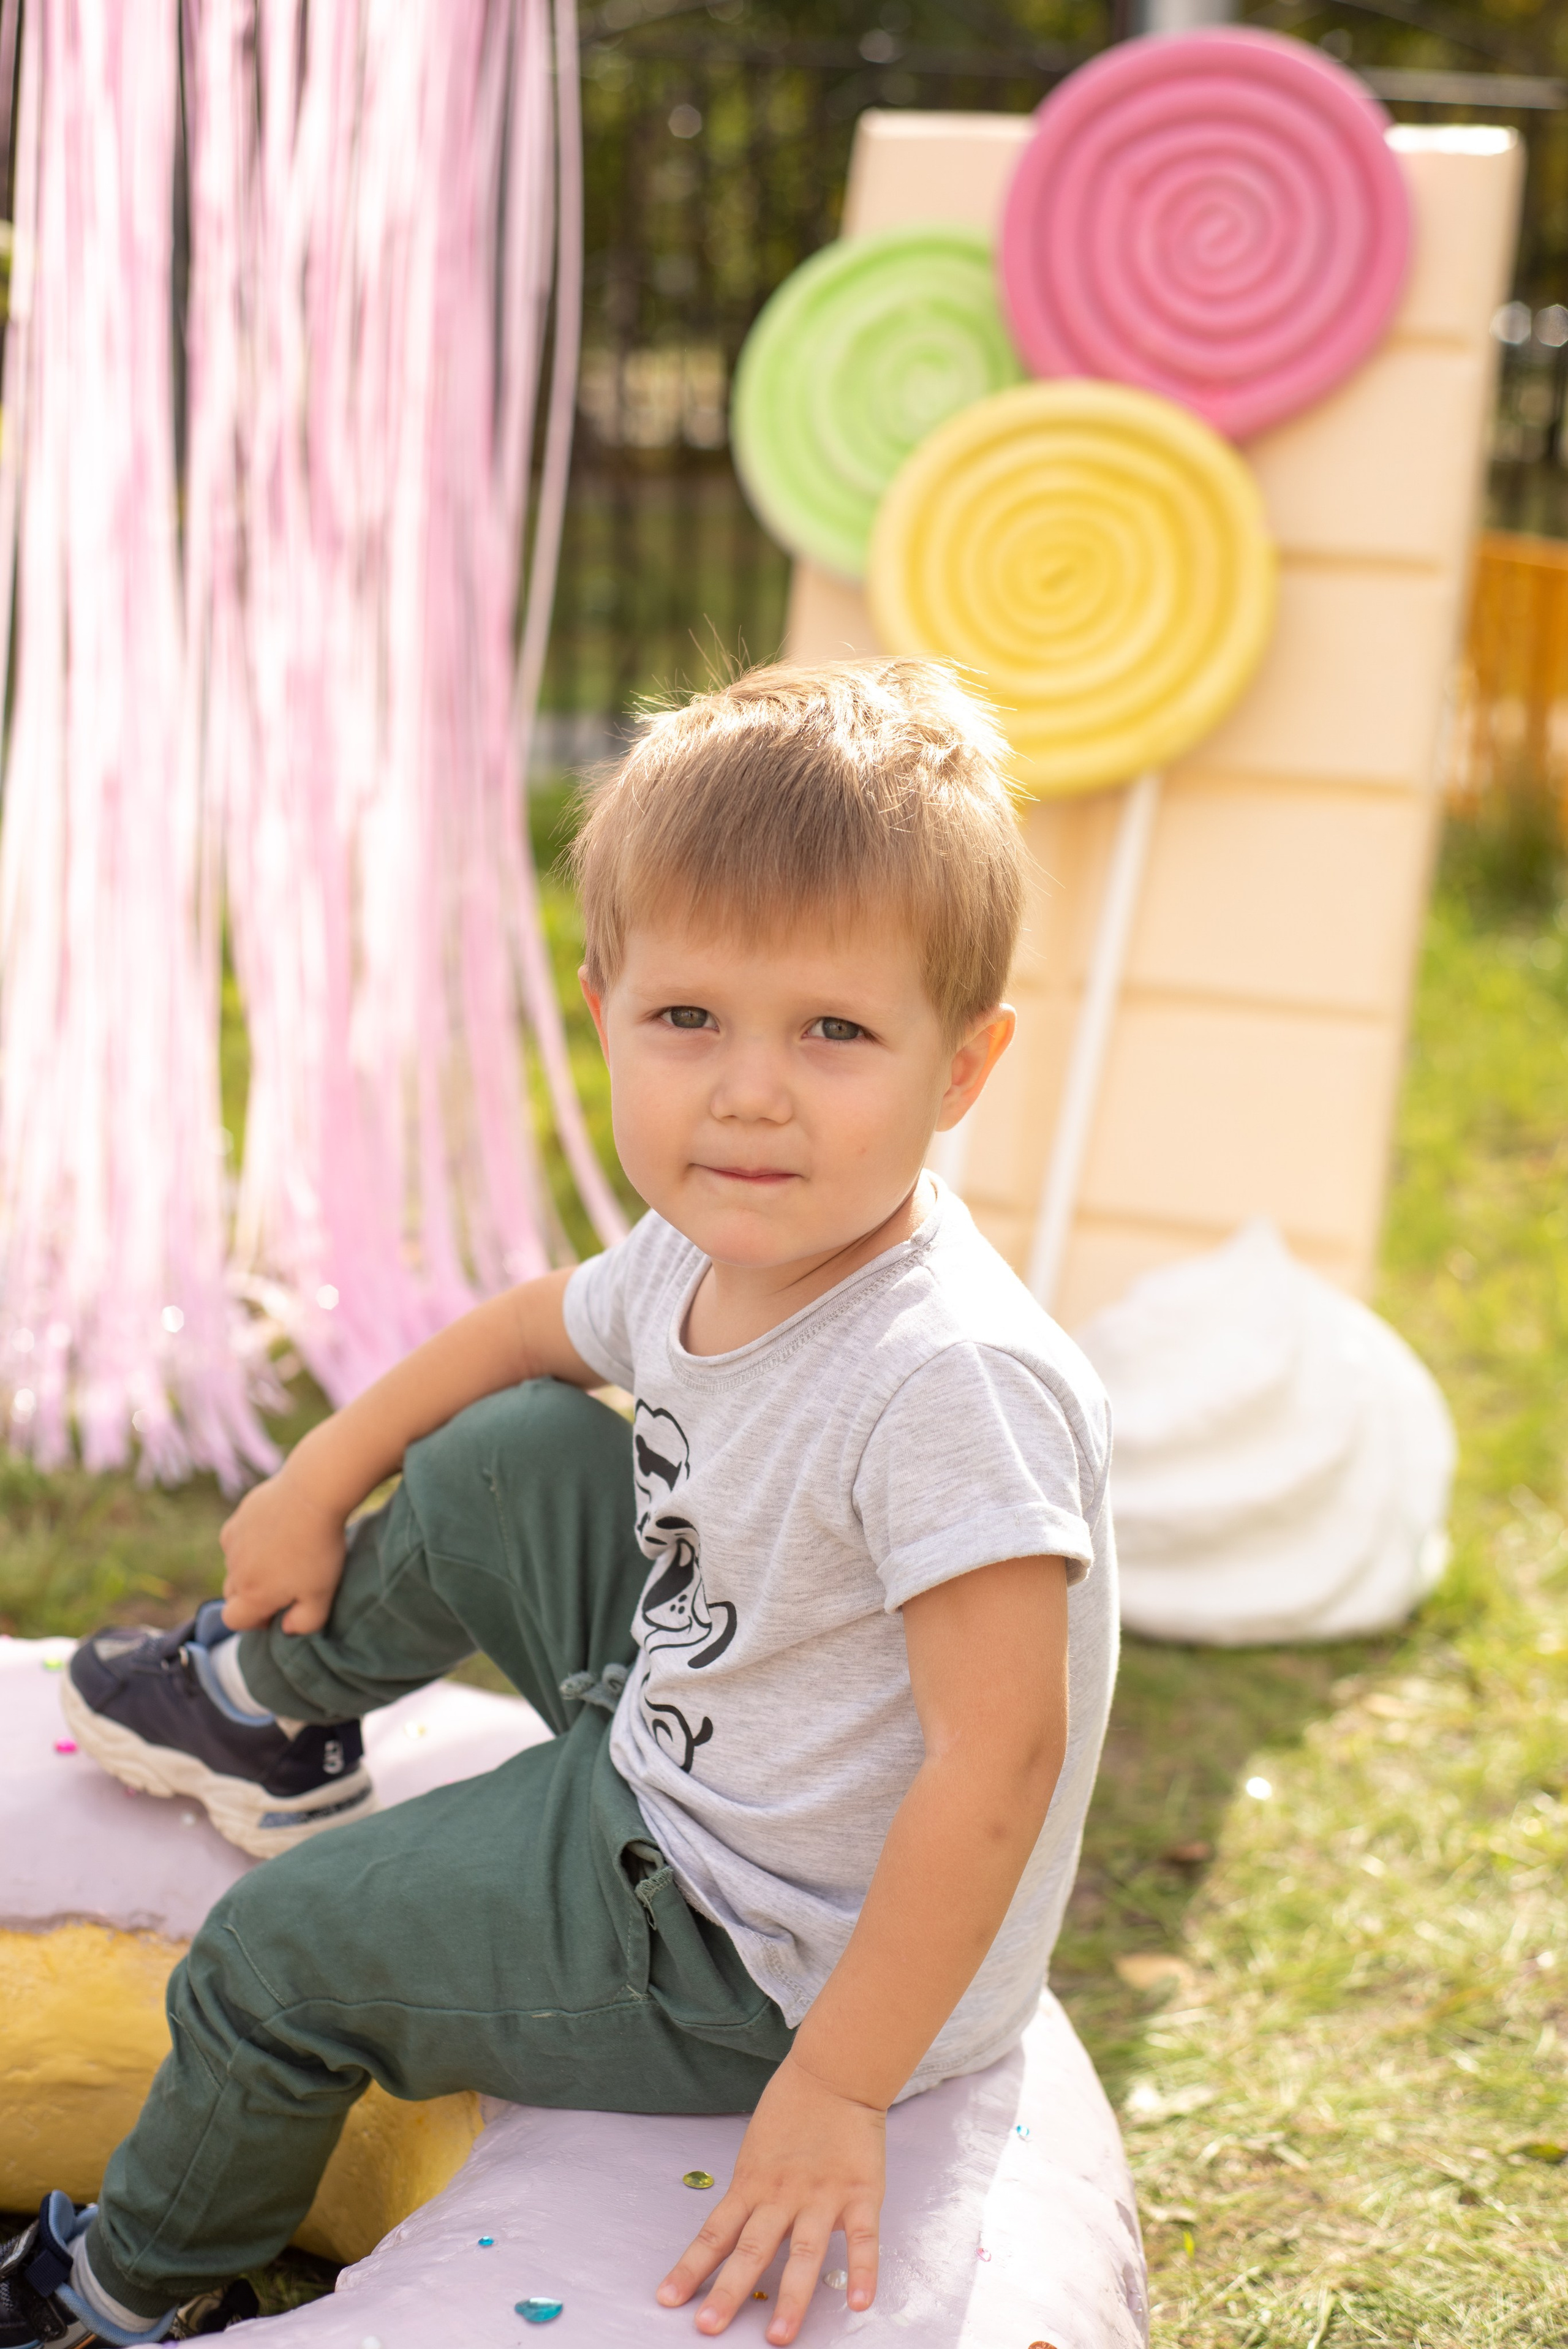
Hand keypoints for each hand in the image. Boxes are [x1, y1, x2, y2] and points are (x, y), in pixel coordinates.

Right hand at [218, 1459, 347, 1633]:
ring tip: (283, 1555)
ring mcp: (233, 1544)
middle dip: (252, 1597)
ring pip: (234, 1566)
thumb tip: (287, 1628)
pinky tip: (274, 1533)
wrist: (311, 1494)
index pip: (233, 1621)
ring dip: (250, 1569)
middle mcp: (235, 1571)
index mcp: (253, 1595)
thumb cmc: (319, 1549)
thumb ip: (305, 1623)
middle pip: (232, 1595)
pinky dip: (248, 1543)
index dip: (254, 1622)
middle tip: (284, 1584)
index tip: (278, 1610)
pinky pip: (236, 1540)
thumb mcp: (323, 1595)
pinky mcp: (238, 1519)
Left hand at [656, 2054, 883, 2342]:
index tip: (668, 2300)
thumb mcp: (757, 2154)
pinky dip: (863, 2270)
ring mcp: (822, 2196)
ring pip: (804, 2252)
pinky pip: (863, 2238)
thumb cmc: (792, 2113)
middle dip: (729, 2291)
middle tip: (709, 2328)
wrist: (834, 2073)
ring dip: (791, 2296)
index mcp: (752, 2186)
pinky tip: (859, 2302)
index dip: (691, 2268)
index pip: (715, 2234)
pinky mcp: (860, 2193)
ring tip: (778, 2335)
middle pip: (752, 2249)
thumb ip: (751, 2196)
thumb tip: (733, 2239)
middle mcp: (782, 2196)